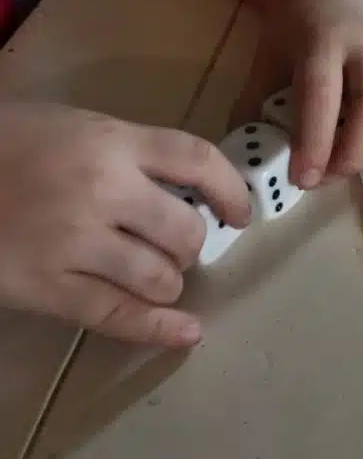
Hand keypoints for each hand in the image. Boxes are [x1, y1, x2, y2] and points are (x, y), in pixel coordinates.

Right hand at [0, 101, 250, 346]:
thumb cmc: (2, 143)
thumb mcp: (71, 125)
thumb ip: (125, 152)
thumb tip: (182, 188)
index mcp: (110, 141)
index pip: (197, 159)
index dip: (231, 188)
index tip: (242, 212)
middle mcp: (102, 190)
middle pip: (185, 228)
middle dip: (191, 242)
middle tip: (177, 245)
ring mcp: (73, 243)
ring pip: (159, 276)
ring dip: (169, 279)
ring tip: (155, 272)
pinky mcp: (45, 287)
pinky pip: (116, 315)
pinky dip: (158, 328)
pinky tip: (186, 333)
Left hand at [234, 0, 362, 187]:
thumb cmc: (290, 36)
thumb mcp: (264, 66)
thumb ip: (258, 111)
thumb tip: (254, 165)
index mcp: (322, 39)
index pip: (322, 96)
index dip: (314, 142)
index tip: (303, 179)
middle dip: (352, 153)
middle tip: (326, 179)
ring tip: (344, 158)